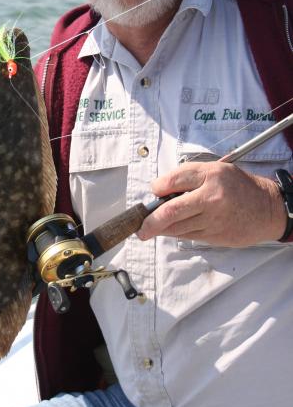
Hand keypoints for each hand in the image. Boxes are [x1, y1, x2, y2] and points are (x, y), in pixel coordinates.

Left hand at [136, 161, 286, 246]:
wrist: (267, 209)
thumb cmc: (238, 187)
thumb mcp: (216, 170)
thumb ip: (189, 176)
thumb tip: (161, 190)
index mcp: (210, 176)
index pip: (173, 180)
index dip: (158, 187)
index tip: (154, 191)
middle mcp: (211, 198)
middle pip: (171, 211)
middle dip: (150, 221)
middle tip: (140, 228)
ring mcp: (213, 219)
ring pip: (177, 227)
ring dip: (160, 229)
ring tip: (150, 228)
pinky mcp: (215, 235)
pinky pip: (188, 235)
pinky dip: (176, 233)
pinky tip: (170, 230)